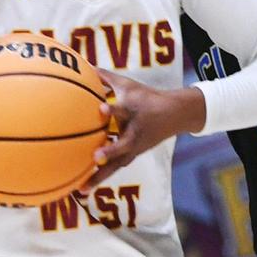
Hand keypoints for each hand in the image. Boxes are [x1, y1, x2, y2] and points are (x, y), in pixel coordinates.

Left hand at [85, 68, 204, 186]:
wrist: (175, 115)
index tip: (101, 109)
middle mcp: (133, 133)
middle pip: (121, 146)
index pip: (121, 110)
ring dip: (100, 177)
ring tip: (81, 190)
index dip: (111, 110)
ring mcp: (134, 147)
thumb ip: (105, 77)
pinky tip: (82, 188)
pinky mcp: (131, 156)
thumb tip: (85, 66)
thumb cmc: (147, 97)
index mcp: (132, 112)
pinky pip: (113, 168)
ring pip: (116, 165)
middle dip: (109, 152)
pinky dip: (99, 178)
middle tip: (94, 158)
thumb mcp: (128, 85)